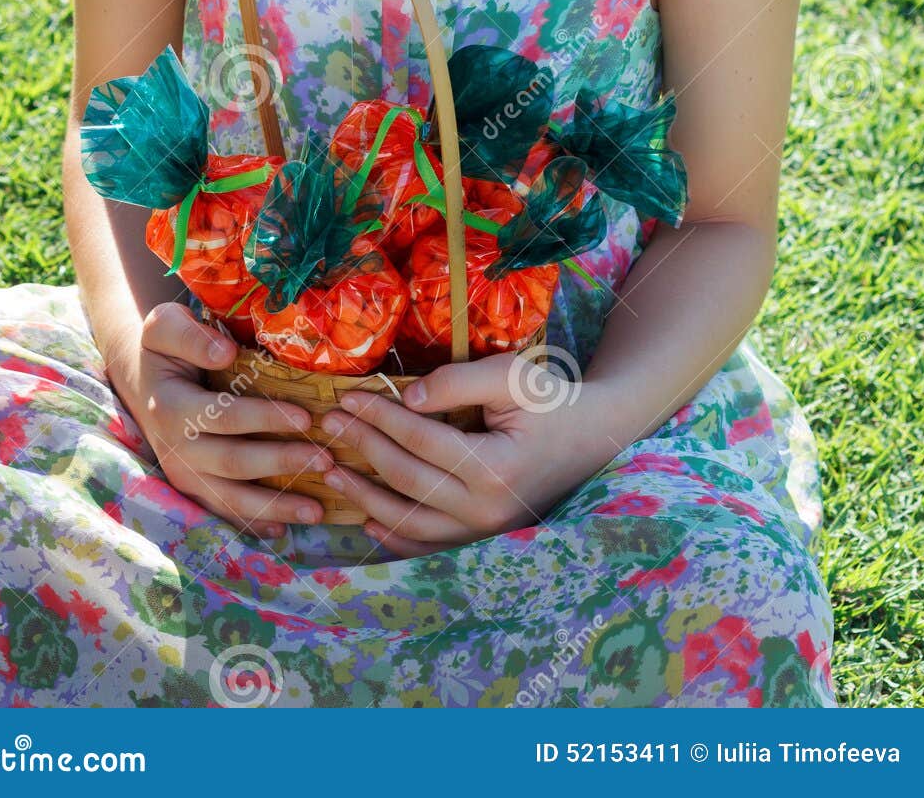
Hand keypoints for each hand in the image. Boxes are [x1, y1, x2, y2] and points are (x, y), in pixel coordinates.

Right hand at [107, 302, 334, 541]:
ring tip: (317, 511)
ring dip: (276, 506)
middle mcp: (176, 448)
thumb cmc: (163, 349)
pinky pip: (224, 511)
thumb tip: (224, 353)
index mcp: (172, 408)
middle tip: (326, 460)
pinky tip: (284, 531)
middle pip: (234, 463)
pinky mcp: (193, 488)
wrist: (140, 379)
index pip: (224, 416)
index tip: (306, 416)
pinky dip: (254, 523)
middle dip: (282, 463)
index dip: (264, 419)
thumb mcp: (164, 326)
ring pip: (231, 499)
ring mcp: (184, 474)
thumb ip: (189, 336)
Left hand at [318, 352, 614, 556]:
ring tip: (331, 471)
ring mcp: (485, 531)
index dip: (379, 417)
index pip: (420, 440)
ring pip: (411, 521)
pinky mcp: (484, 538)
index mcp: (495, 468)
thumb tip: (407, 398)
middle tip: (328, 424)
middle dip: (363, 448)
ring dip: (365, 498)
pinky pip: (432, 546)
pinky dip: (396, 537)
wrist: (594, 438)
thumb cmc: (553, 401)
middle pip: (407, 480)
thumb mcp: (512, 376)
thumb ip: (458, 382)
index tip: (346, 397)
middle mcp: (487, 510)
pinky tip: (367, 521)